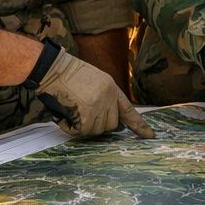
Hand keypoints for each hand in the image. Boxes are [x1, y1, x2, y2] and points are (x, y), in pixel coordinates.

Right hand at [37, 48, 154, 138]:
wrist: (54, 68)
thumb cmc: (68, 74)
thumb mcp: (95, 81)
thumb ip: (105, 97)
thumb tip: (109, 120)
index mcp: (112, 88)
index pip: (129, 111)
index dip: (139, 125)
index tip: (149, 135)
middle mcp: (108, 97)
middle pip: (111, 126)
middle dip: (97, 125)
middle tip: (82, 115)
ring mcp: (98, 106)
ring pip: (96, 131)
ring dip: (83, 127)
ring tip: (72, 113)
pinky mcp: (86, 114)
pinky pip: (81, 132)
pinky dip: (70, 129)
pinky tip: (64, 118)